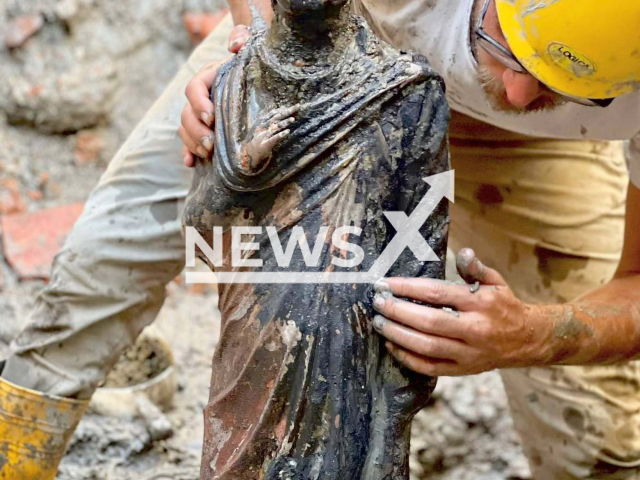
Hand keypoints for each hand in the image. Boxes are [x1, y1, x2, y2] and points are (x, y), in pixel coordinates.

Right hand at [179, 25, 251, 166]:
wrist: (258, 81)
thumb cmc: (254, 65)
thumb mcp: (250, 49)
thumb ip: (242, 39)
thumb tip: (235, 45)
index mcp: (208, 78)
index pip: (194, 88)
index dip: (199, 103)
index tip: (211, 117)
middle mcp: (201, 98)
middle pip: (186, 113)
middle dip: (197, 131)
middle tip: (211, 144)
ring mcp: (199, 116)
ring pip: (185, 129)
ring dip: (193, 143)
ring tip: (208, 153)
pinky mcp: (203, 131)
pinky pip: (189, 143)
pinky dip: (188, 153)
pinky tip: (191, 163)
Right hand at [238, 105, 297, 172]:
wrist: (248, 153)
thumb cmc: (257, 140)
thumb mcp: (262, 128)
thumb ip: (270, 120)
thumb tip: (281, 111)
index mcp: (262, 122)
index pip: (274, 113)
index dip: (283, 109)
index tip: (293, 106)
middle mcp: (263, 126)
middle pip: (276, 117)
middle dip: (287, 111)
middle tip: (297, 107)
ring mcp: (264, 135)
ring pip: (276, 127)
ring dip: (284, 122)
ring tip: (293, 119)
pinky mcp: (266, 144)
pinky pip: (274, 138)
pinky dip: (281, 135)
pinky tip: (288, 132)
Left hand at [371, 249, 551, 375]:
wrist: (528, 340)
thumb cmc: (505, 306)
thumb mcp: (495, 282)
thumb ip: (475, 268)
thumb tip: (463, 252)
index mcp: (480, 303)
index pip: (437, 293)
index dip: (407, 288)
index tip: (385, 283)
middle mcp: (475, 329)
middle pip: (428, 322)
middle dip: (397, 311)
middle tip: (377, 302)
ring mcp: (468, 353)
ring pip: (426, 346)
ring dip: (398, 335)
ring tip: (378, 322)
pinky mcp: (463, 370)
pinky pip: (430, 367)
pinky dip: (407, 358)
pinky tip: (392, 345)